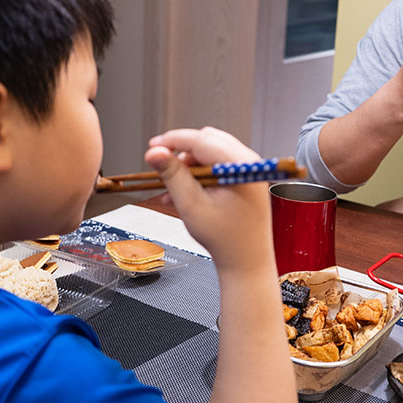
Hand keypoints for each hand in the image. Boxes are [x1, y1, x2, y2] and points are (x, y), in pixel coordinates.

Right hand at [144, 127, 272, 271]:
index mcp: (240, 166)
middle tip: (163, 168)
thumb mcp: (191, 205)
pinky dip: (199, 176)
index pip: (202, 140)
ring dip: (189, 167)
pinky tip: (184, 194)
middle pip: (207, 142)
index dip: (173, 141)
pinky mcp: (244, 179)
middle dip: (182, 154)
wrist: (246, 262)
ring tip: (173, 190)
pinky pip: (217, 166)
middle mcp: (248, 163)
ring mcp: (248, 171)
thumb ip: (172, 175)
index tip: (153, 146)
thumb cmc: (226, 240)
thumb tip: (156, 152)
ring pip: (211, 153)